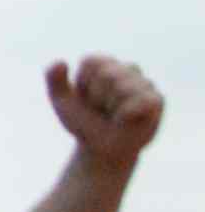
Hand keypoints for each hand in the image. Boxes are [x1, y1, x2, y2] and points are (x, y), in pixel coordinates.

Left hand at [46, 55, 164, 170]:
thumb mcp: (62, 102)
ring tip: (114, 114)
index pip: (91, 62)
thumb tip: (60, 61)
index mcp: (104, 64)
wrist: (102, 149)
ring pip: (122, 87)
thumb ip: (54, 79)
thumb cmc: (84, 122)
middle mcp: (127, 69)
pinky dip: (125, 114)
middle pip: (107, 74)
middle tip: (101, 109)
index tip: (86, 98)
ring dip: (111, 107)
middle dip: (97, 97)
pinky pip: (139, 100)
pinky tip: (125, 120)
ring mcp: (144, 83)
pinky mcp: (156, 100)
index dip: (83, 84)